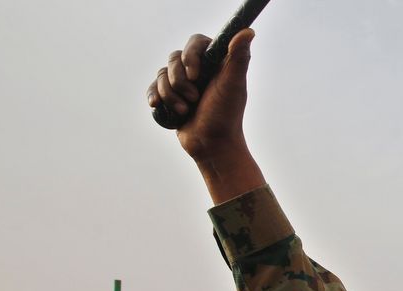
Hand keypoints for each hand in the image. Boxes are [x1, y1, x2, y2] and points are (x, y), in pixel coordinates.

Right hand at [147, 30, 254, 164]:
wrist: (212, 146)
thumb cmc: (225, 117)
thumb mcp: (233, 86)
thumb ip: (239, 58)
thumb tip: (248, 31)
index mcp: (216, 64)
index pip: (196, 42)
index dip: (190, 56)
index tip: (195, 75)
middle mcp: (200, 70)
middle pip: (174, 58)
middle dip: (180, 81)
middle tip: (195, 99)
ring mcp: (184, 83)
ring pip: (162, 73)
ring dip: (171, 95)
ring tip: (185, 111)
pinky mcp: (172, 96)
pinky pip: (154, 87)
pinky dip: (155, 96)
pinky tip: (157, 105)